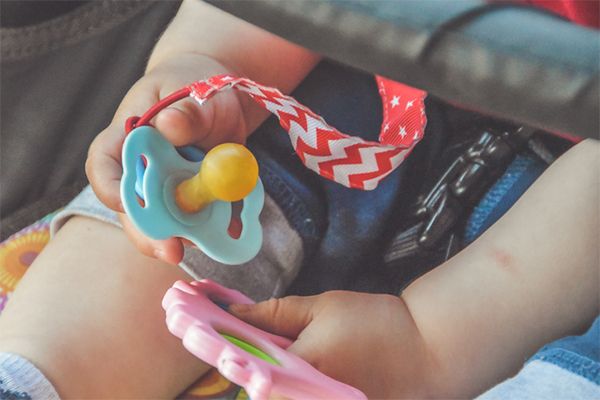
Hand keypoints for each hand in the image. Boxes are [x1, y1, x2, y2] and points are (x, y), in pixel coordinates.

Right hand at [86, 54, 255, 263]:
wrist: (220, 96)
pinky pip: (197, 222)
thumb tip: (168, 126)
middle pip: (132, 209)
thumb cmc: (195, 84)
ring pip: (164, 223)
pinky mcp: (190, 200)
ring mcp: (165, 189)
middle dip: (149, 233)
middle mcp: (140, 170)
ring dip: (185, 236)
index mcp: (126, 137)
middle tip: (172, 251)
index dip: (110, 189)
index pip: (103, 165)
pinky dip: (213, 230)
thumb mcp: (193, 89)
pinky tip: (232, 232)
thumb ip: (185, 110)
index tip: (126, 204)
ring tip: (213, 240)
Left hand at [230, 291, 438, 397]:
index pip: (246, 368)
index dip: (229, 356)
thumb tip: (235, 313)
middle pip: (262, 391)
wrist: (428, 348)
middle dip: (252, 373)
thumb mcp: (323, 306)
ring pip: (281, 397)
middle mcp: (310, 395)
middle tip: (254, 354)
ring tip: (289, 361)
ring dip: (274, 383)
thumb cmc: (377, 322)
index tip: (217, 341)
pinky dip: (295, 391)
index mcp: (302, 365)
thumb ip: (275, 313)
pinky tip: (305, 373)